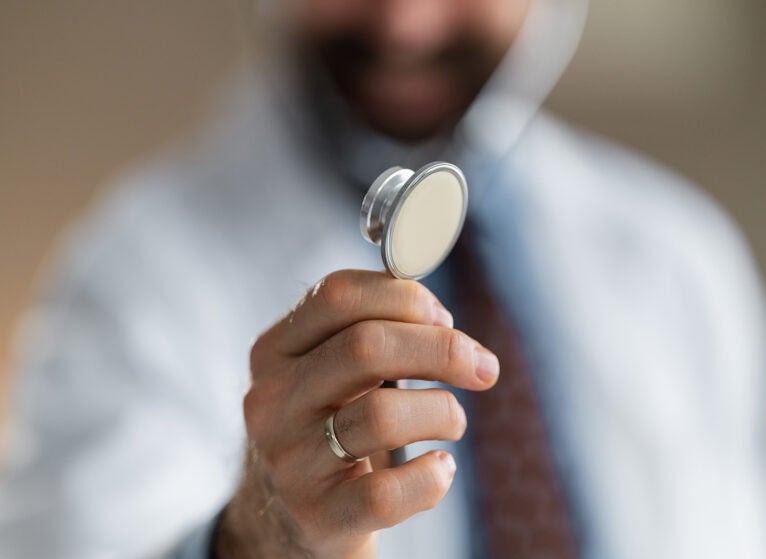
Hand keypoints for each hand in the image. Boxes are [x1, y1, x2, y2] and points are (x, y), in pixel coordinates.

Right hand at [214, 270, 498, 557]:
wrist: (286, 517)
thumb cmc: (327, 427)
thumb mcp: (329, 372)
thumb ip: (372, 332)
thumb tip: (445, 325)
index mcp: (274, 351)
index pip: (337, 295)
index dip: (406, 298)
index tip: (444, 319)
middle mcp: (271, 400)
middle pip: (365, 346)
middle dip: (442, 349)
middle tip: (482, 366)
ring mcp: (289, 460)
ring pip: (381, 416)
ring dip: (442, 412)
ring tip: (454, 422)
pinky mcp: (316, 515)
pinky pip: (387, 493)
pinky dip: (431, 478)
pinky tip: (440, 469)